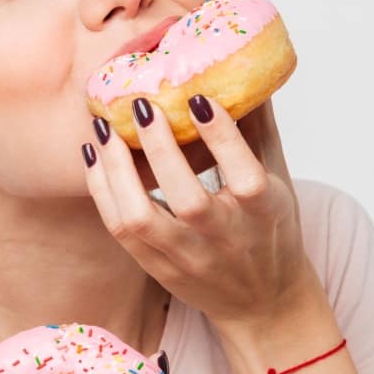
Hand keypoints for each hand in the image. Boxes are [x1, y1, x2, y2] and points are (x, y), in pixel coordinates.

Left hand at [83, 95, 316, 331]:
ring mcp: (188, 257)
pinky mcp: (158, 268)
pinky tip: (95, 157)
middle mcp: (225, 238)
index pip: (245, 176)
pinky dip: (102, 191)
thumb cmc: (271, 230)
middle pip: (188, 200)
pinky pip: (120, 231)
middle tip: (141, 104)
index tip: (197, 98)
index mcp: (263, 212)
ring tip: (104, 130)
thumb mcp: (278, 180)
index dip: (222, 138)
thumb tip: (246, 71)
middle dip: (160, 149)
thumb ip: (259, 128)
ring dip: (117, 172)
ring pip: (141, 220)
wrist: (263, 302)